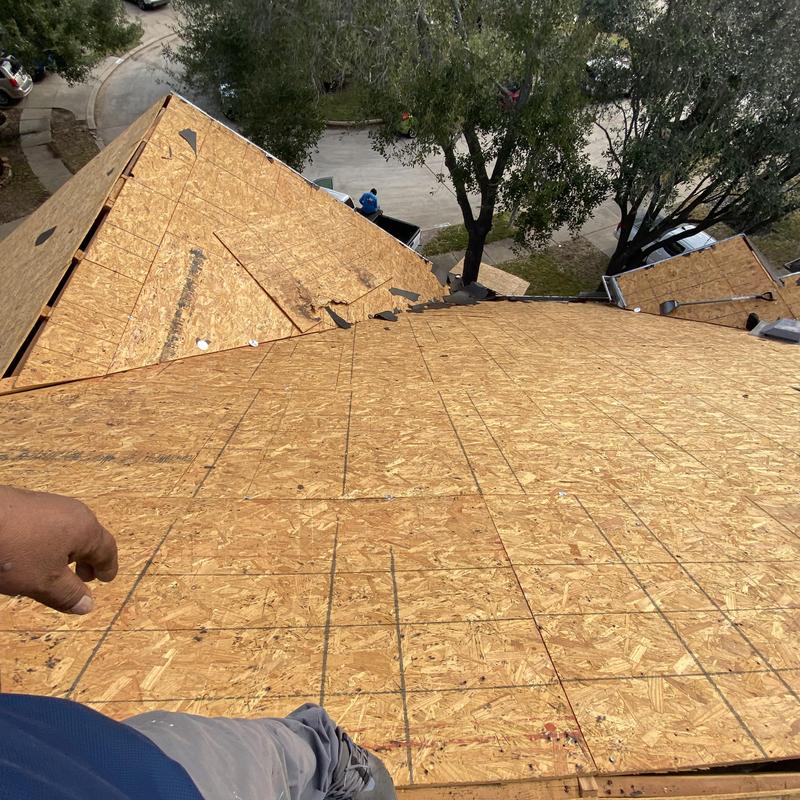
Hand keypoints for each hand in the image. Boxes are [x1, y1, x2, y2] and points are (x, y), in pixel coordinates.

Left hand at [0, 486, 117, 613]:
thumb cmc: (16, 552)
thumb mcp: (44, 582)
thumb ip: (68, 594)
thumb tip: (88, 605)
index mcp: (85, 528)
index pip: (107, 549)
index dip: (108, 567)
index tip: (106, 579)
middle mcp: (72, 511)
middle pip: (88, 537)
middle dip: (87, 559)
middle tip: (83, 578)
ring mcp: (48, 503)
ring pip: (66, 531)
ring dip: (66, 551)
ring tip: (53, 568)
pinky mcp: (25, 502)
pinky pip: (47, 525)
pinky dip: (47, 542)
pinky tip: (30, 553)